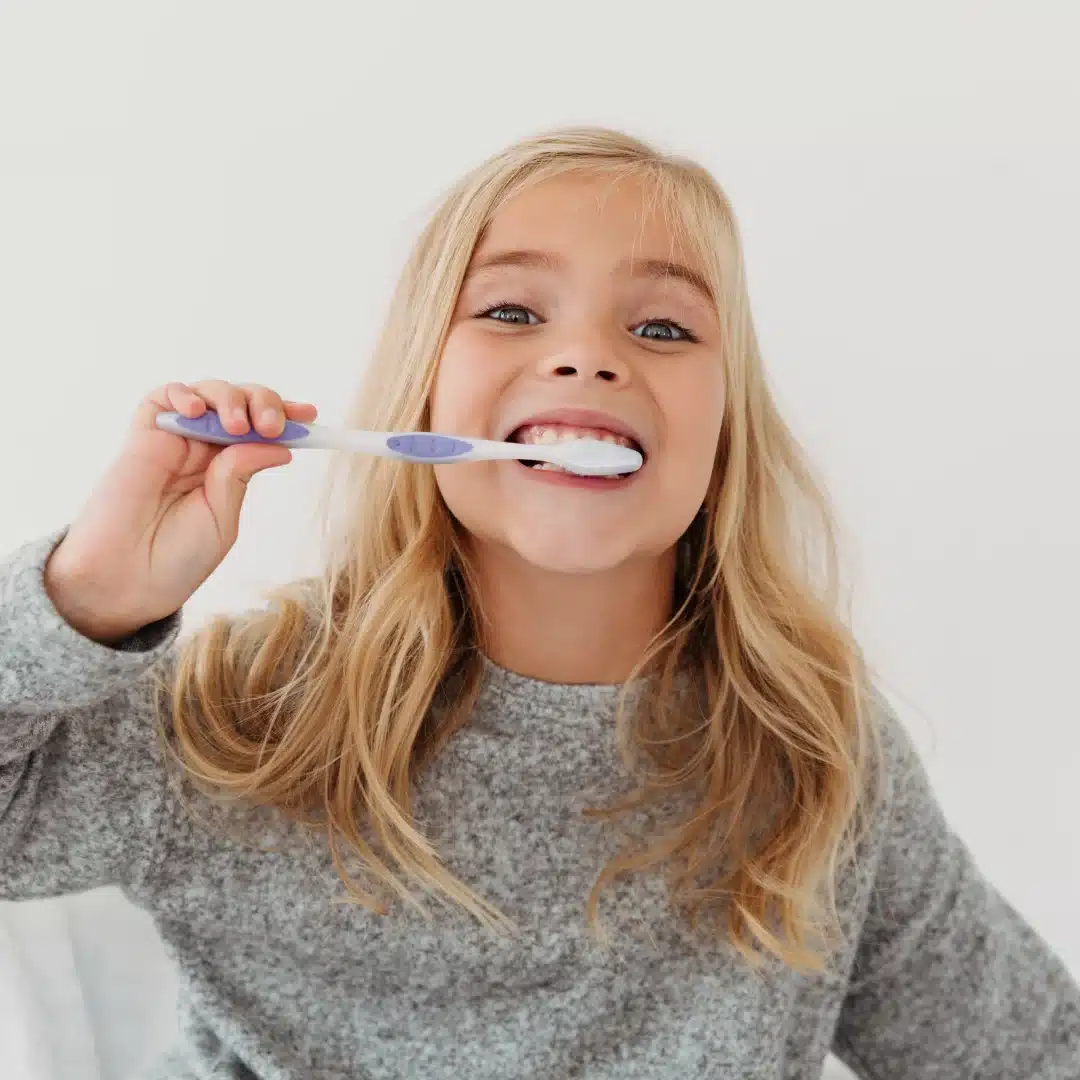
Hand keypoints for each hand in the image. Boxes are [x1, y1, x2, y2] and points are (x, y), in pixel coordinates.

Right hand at [44, 380, 315, 642]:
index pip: (261, 431)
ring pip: (208, 394)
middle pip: (241, 404)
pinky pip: (162, 397)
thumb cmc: (176, 558)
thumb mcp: (223, 518)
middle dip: (264, 403)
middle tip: (273, 424)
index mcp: (229, 469)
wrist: (128, 579)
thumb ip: (241, 476)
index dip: (286, 417)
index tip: (309, 415)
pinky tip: (195, 409)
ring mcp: (174, 440)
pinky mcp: (142, 436)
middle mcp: (204, 449)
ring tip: (237, 425)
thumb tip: (280, 446)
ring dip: (230, 399)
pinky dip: (183, 393)